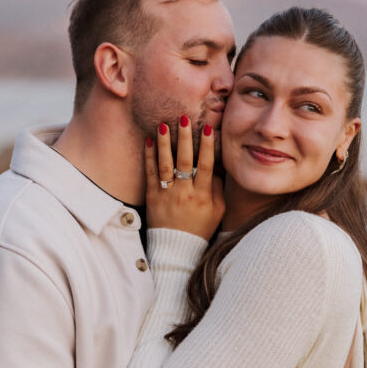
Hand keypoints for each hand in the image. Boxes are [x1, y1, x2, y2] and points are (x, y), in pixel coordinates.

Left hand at [144, 116, 224, 240]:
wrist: (176, 250)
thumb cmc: (199, 229)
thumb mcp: (217, 212)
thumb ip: (216, 188)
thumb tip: (213, 166)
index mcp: (202, 196)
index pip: (205, 166)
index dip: (207, 146)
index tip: (207, 128)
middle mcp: (184, 194)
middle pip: (185, 161)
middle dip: (185, 138)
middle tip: (184, 117)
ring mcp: (166, 195)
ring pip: (165, 165)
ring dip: (165, 143)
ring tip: (164, 124)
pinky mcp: (152, 197)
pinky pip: (150, 174)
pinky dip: (149, 157)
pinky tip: (150, 141)